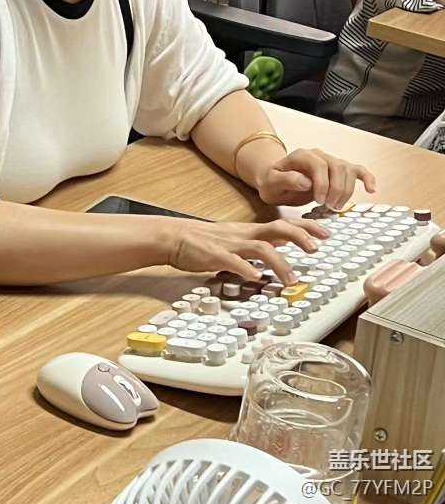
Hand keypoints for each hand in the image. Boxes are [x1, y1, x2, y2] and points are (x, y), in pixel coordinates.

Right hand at [167, 217, 329, 285]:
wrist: (175, 237)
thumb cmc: (205, 241)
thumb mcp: (236, 240)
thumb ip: (257, 245)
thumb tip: (278, 251)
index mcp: (251, 232)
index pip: (284, 224)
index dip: (307, 228)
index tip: (327, 233)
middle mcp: (245, 235)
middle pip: (278, 229)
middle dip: (300, 238)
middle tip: (317, 249)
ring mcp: (231, 245)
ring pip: (260, 248)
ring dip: (279, 263)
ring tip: (292, 279)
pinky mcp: (215, 256)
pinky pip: (233, 262)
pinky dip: (246, 269)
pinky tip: (256, 277)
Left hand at [255, 148, 375, 208]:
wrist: (275, 180)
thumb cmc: (272, 182)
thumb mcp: (271, 184)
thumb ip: (285, 180)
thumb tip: (306, 181)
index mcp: (301, 155)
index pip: (318, 165)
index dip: (322, 183)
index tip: (318, 201)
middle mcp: (318, 154)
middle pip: (337, 166)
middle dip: (336, 189)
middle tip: (329, 207)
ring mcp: (330, 161)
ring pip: (348, 169)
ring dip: (346, 190)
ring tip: (335, 207)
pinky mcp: (338, 170)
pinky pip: (357, 170)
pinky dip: (366, 178)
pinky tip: (372, 190)